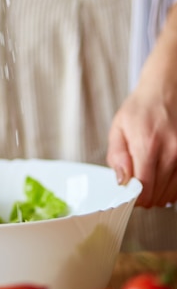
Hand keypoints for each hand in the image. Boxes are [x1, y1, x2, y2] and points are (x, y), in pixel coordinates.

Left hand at [106, 4, 176, 206]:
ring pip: (172, 195)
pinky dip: (172, 188)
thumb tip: (121, 182)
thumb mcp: (119, 127)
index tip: (129, 193)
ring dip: (159, 193)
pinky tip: (163, 175)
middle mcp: (171, 151)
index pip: (144, 189)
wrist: (166, 90)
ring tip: (150, 176)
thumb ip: (117, 156)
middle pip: (158, 196)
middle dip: (145, 196)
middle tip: (137, 183)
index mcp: (147, 143)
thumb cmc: (141, 108)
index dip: (134, 198)